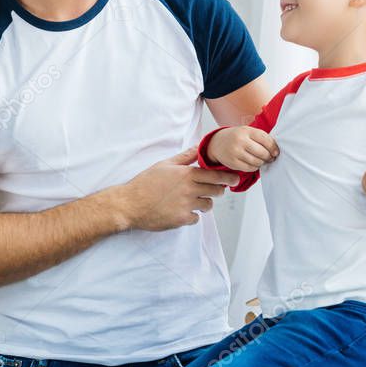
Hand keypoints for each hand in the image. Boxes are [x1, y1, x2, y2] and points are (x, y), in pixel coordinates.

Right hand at [118, 146, 239, 231]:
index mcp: (186, 174)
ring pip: (208, 205)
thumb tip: (198, 147)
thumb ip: (185, 157)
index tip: (235, 178)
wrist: (130, 204)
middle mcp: (188, 190)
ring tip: (195, 199)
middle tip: (214, 189)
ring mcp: (185, 206)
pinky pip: (196, 218)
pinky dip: (193, 215)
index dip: (227, 177)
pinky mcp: (181, 219)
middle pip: (216, 191)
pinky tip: (183, 210)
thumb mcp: (165, 164)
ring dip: (205, 203)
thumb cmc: (146, 183)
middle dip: (218, 190)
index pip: (215, 175)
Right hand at [207, 126, 278, 171]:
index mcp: (246, 131)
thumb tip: (275, 149)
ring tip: (262, 161)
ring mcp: (236, 152)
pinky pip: (250, 168)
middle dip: (269, 157)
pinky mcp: (233, 162)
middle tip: (271, 158)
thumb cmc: (236, 137)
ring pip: (257, 162)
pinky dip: (255, 167)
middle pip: (262, 152)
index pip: (265, 140)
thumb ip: (260, 137)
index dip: (273, 147)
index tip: (276, 152)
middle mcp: (240, 141)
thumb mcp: (247, 131)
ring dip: (262, 163)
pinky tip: (254, 164)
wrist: (217, 142)